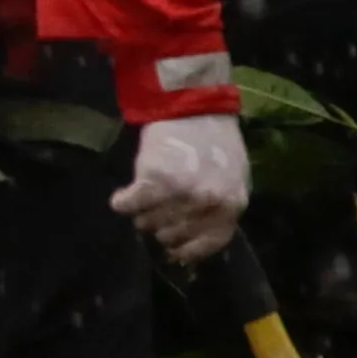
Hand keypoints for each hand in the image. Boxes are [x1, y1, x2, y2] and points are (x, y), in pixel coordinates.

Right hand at [111, 112, 251, 261]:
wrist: (195, 106)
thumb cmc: (216, 144)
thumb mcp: (233, 180)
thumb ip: (220, 209)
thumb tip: (194, 241)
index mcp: (231, 205)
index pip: (208, 244)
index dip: (188, 250)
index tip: (174, 249)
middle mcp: (206, 203)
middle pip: (172, 235)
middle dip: (162, 227)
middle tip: (158, 211)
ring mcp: (179, 192)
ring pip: (148, 224)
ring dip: (143, 215)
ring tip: (147, 199)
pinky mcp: (152, 179)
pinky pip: (128, 206)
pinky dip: (123, 202)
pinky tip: (124, 197)